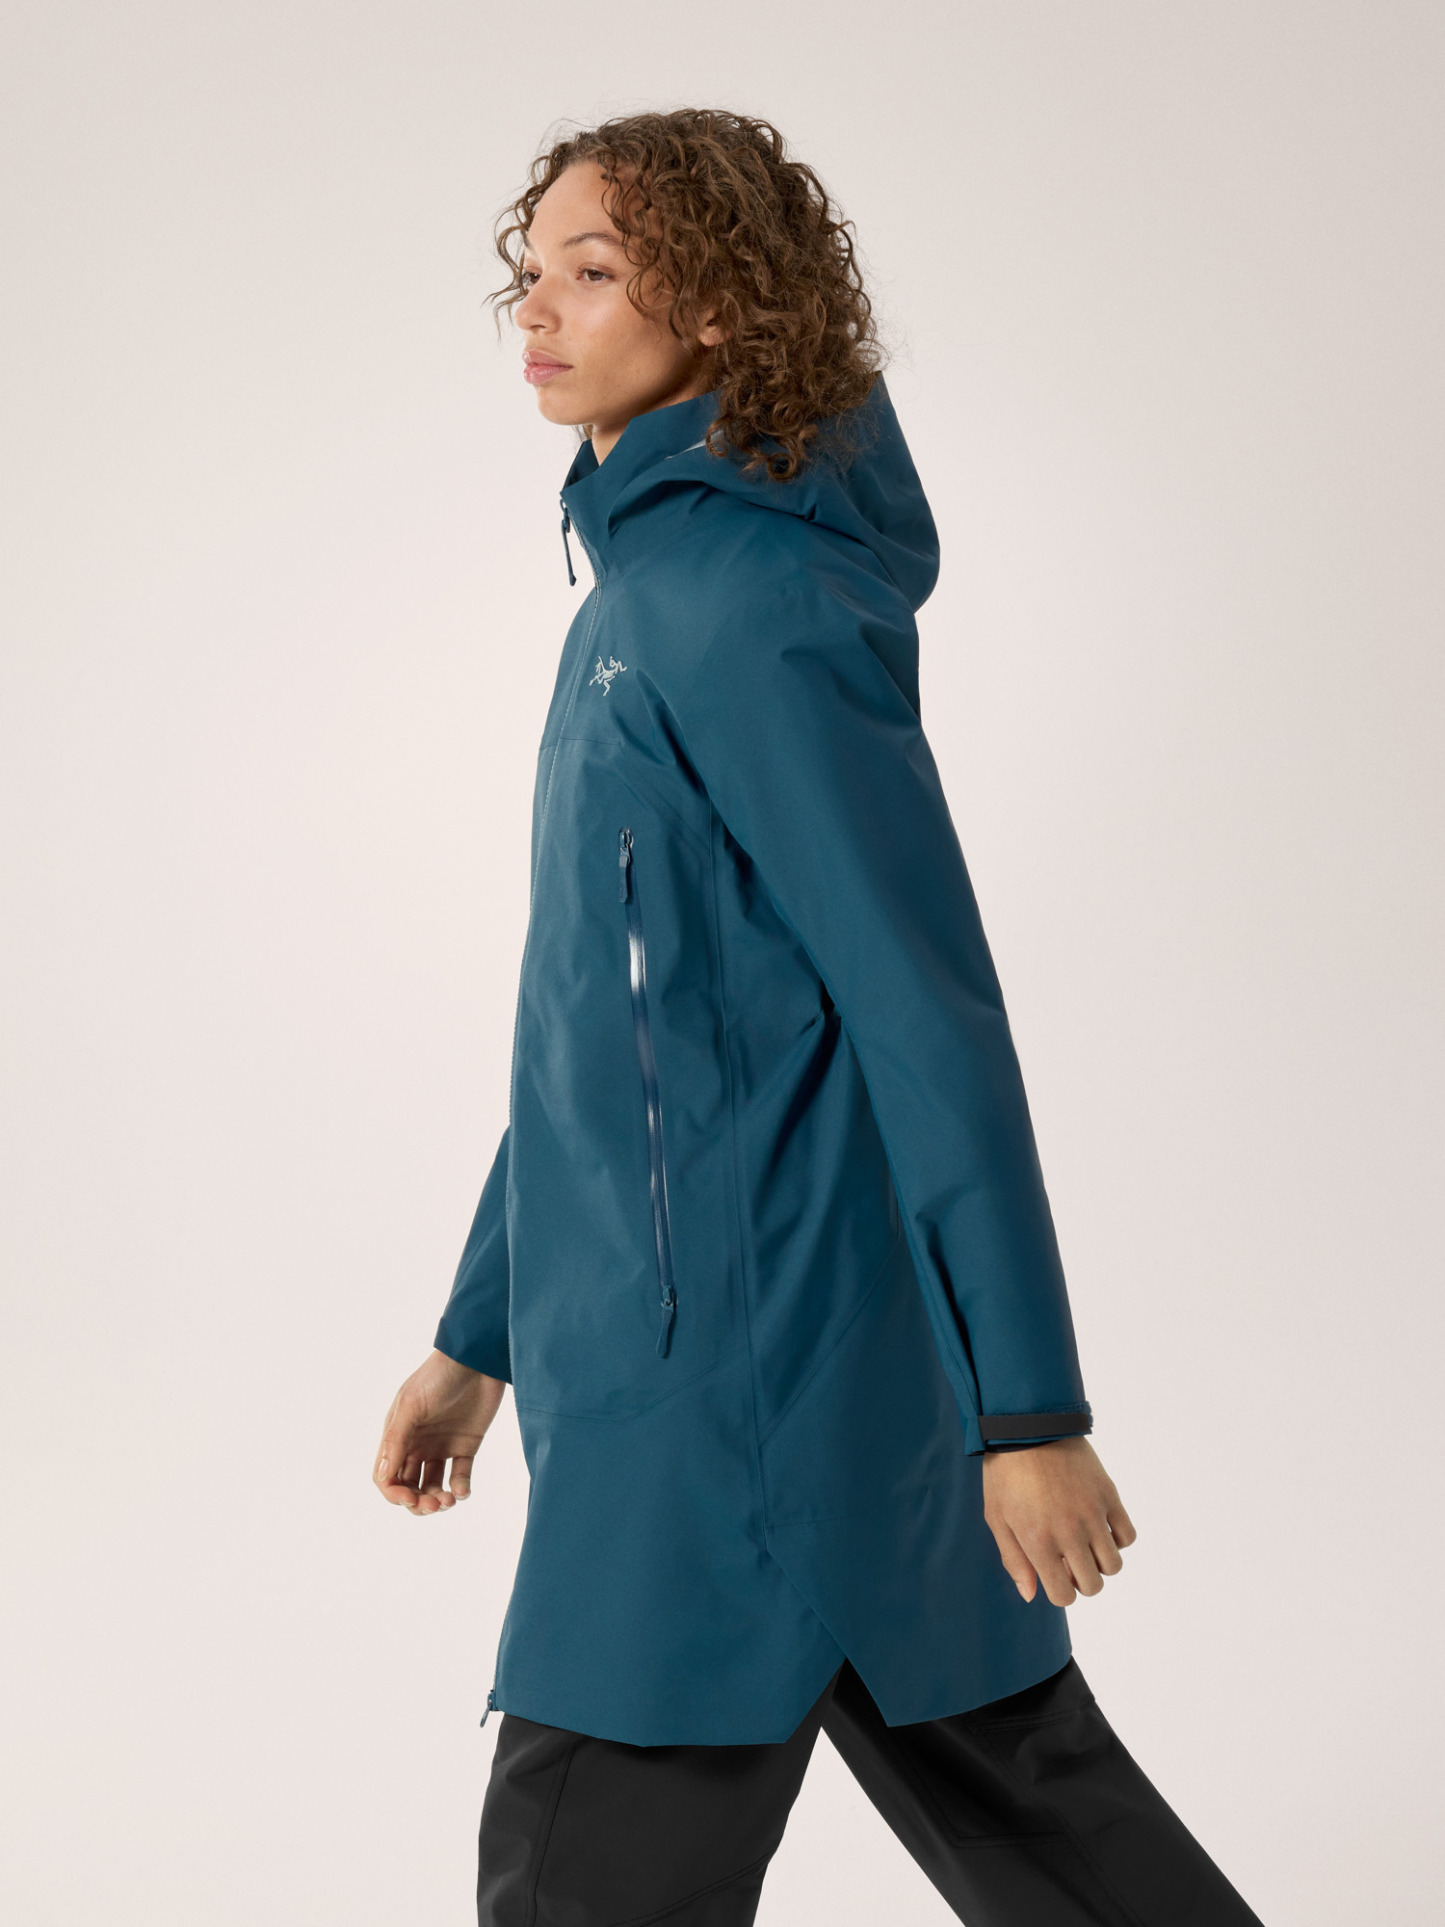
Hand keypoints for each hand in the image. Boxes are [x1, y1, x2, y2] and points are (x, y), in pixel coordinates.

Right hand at [373, 1350, 506, 1515]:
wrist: (477, 1359)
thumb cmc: (438, 1376)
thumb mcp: (412, 1405)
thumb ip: (397, 1439)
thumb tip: (383, 1477)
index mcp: (398, 1435)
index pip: (387, 1477)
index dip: (395, 1493)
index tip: (411, 1498)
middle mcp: (417, 1444)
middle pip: (410, 1486)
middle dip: (418, 1502)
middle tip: (435, 1505)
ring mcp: (441, 1446)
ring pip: (434, 1485)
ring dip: (439, 1499)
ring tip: (450, 1500)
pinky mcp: (466, 1445)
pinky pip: (460, 1476)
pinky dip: (461, 1488)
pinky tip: (462, 1491)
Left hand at [982, 1436, 1135, 1605]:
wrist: (1027, 1426)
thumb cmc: (1005, 1472)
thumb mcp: (997, 1517)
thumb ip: (1014, 1560)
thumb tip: (1031, 1595)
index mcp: (1038, 1542)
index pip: (1064, 1596)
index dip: (1060, 1592)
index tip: (1054, 1573)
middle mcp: (1069, 1533)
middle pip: (1093, 1585)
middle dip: (1081, 1581)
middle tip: (1069, 1560)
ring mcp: (1092, 1514)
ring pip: (1114, 1565)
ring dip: (1100, 1563)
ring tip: (1085, 1543)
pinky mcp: (1108, 1495)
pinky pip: (1127, 1535)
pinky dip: (1117, 1539)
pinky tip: (1100, 1527)